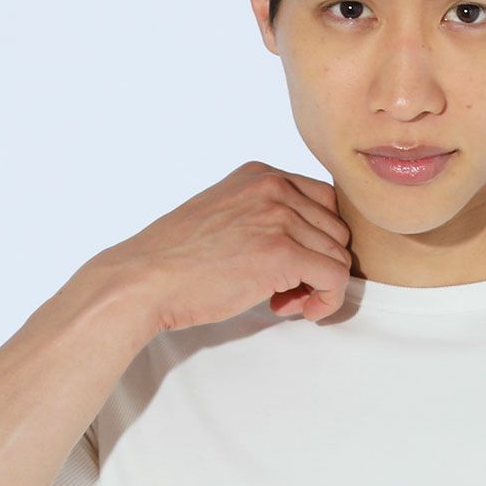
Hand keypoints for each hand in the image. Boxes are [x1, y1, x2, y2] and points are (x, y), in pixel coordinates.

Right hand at [77, 161, 354, 334]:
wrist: (145, 279)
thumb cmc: (178, 261)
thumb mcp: (226, 217)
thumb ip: (265, 217)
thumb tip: (308, 247)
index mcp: (261, 174)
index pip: (324, 202)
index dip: (317, 241)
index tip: (291, 268)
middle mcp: (274, 187)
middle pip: (337, 230)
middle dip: (319, 265)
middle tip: (286, 291)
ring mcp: (279, 217)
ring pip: (340, 256)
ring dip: (320, 286)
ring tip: (283, 301)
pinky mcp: (282, 253)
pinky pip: (337, 278)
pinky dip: (327, 301)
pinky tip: (297, 310)